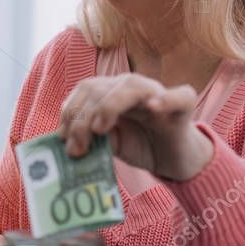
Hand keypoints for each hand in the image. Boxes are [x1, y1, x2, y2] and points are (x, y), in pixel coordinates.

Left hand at [58, 73, 213, 181]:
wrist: (173, 159)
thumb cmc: (139, 146)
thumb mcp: (108, 145)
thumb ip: (90, 139)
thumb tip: (67, 144)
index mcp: (110, 92)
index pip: (85, 90)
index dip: (70, 111)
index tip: (61, 138)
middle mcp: (131, 87)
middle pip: (100, 89)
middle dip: (82, 118)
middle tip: (77, 148)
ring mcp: (157, 93)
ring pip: (131, 86)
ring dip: (109, 106)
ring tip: (99, 130)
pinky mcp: (183, 106)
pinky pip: (179, 96)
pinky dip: (166, 99)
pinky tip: (153, 107)